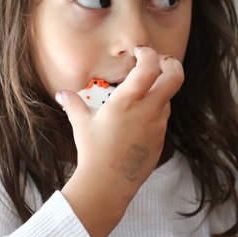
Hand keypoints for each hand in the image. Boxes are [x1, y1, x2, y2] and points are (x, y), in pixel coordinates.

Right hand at [58, 46, 182, 236]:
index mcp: (127, 101)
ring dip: (160, 90)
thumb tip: (62, 94)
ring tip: (143, 92)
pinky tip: (139, 117)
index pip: (149, 67)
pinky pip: (162, 118)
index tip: (140, 52)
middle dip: (171, 64)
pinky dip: (155, 111)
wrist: (108, 184)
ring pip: (168, 98)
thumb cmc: (92, 152)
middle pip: (175, 77)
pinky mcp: (161, 139)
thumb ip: (73, 105)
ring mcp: (158, 125)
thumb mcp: (81, 125)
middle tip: (161, 61)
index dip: (149, 53)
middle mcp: (147, 110)